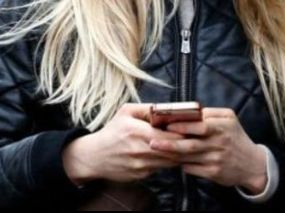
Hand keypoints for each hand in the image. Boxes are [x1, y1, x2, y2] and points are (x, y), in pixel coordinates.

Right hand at [63, 103, 182, 184]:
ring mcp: (141, 165)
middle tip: (190, 140)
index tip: (188, 130)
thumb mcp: (125, 112)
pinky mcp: (141, 176)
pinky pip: (160, 169)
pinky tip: (163, 155)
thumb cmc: (111, 132)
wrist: (94, 156)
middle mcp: (140, 150)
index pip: (171, 136)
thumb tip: (167, 109)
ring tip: (180, 147)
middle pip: (174, 151)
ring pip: (170, 162)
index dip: (183, 134)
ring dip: (177, 155)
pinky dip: (165, 162)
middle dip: (184, 146)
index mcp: (137, 131)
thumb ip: (147, 109)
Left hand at [149, 107, 267, 192]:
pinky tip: (170, 159)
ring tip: (155, 149)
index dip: (182, 125)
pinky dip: (180, 164)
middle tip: (152, 141)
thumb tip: (189, 109)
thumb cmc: (235, 137)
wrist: (253, 165)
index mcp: (222, 128)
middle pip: (190, 144)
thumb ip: (210, 113)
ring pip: (188, 157)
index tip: (166, 124)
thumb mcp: (229, 119)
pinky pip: (192, 169)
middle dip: (169, 143)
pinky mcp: (213, 174)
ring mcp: (215, 160)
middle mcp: (219, 144)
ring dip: (170, 154)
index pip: (200, 126)